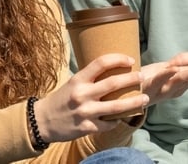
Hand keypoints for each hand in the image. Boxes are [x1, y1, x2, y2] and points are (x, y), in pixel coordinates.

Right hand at [33, 53, 148, 142]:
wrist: (42, 121)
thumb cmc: (61, 99)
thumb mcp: (73, 83)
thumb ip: (91, 78)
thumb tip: (115, 70)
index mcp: (78, 80)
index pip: (101, 63)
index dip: (118, 59)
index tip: (131, 60)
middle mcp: (82, 94)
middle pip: (113, 84)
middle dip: (132, 79)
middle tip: (143, 76)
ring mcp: (85, 112)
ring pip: (116, 107)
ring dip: (134, 102)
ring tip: (145, 99)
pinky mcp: (86, 128)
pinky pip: (108, 124)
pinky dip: (117, 120)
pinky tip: (123, 117)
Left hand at [140, 51, 187, 105]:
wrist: (119, 97)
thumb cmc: (143, 80)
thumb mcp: (163, 69)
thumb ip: (180, 62)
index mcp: (178, 84)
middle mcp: (171, 88)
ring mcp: (158, 88)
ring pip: (178, 79)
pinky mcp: (144, 86)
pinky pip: (155, 80)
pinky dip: (164, 75)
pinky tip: (173, 67)